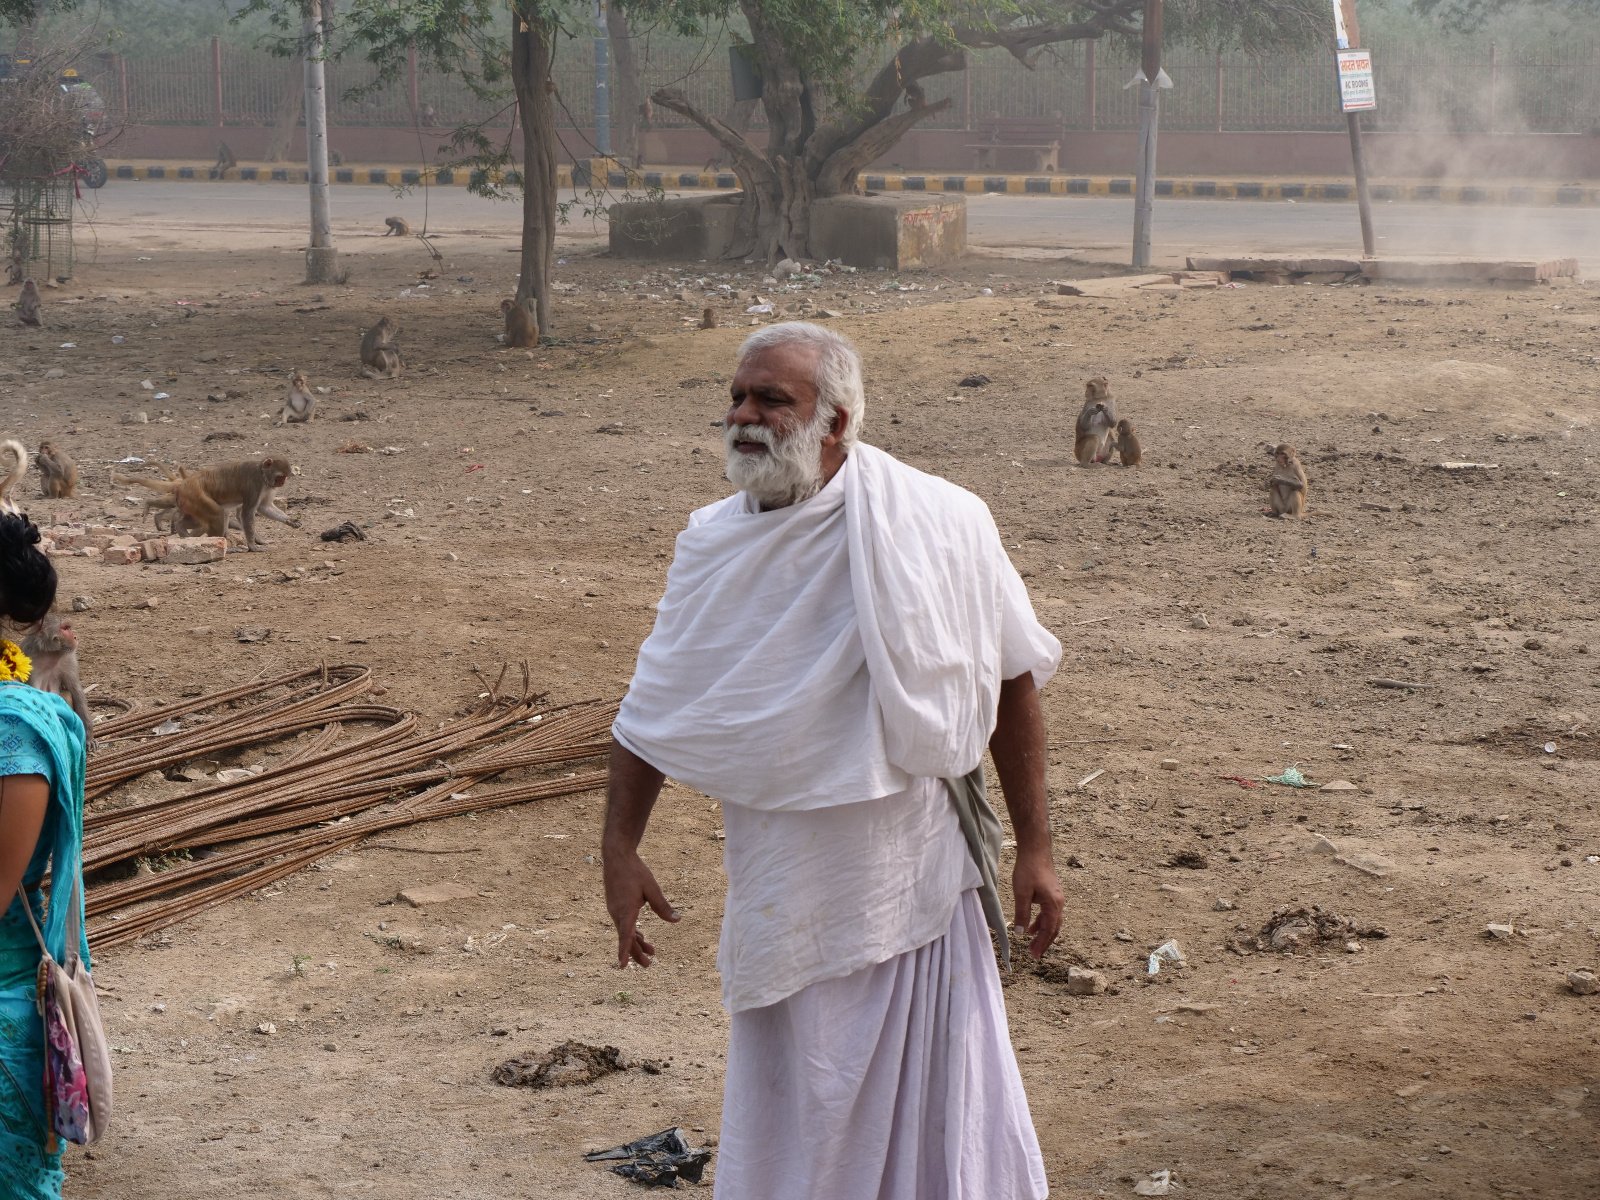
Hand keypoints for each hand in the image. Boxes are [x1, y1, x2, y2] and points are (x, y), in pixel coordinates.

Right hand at [603, 848, 678, 967]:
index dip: (623, 951)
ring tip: (652, 952)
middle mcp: (617, 913)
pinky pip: (624, 924)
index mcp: (625, 910)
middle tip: (649, 965)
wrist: (616, 857)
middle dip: (636, 953)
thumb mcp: (651, 888)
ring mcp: (615, 910)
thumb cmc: (634, 871)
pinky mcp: (616, 906)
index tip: (622, 966)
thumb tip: (677, 920)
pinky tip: (641, 936)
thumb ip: (662, 906)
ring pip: (625, 932)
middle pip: (626, 938)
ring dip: (637, 943)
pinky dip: (632, 932)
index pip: (624, 935)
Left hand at [1012, 851, 1063, 960]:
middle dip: (1044, 942)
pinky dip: (1042, 922)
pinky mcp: (1052, 893)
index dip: (1041, 944)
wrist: (1035, 850)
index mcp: (1053, 904)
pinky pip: (1049, 913)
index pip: (1049, 930)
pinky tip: (1032, 925)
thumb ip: (1022, 914)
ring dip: (1043, 932)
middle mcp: (1059, 902)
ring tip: (1031, 942)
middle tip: (1034, 954)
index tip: (1034, 955)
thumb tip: (1020, 933)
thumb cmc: (1028, 869)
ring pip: (1052, 921)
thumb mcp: (1021, 893)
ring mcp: (1057, 897)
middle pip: (1054, 928)